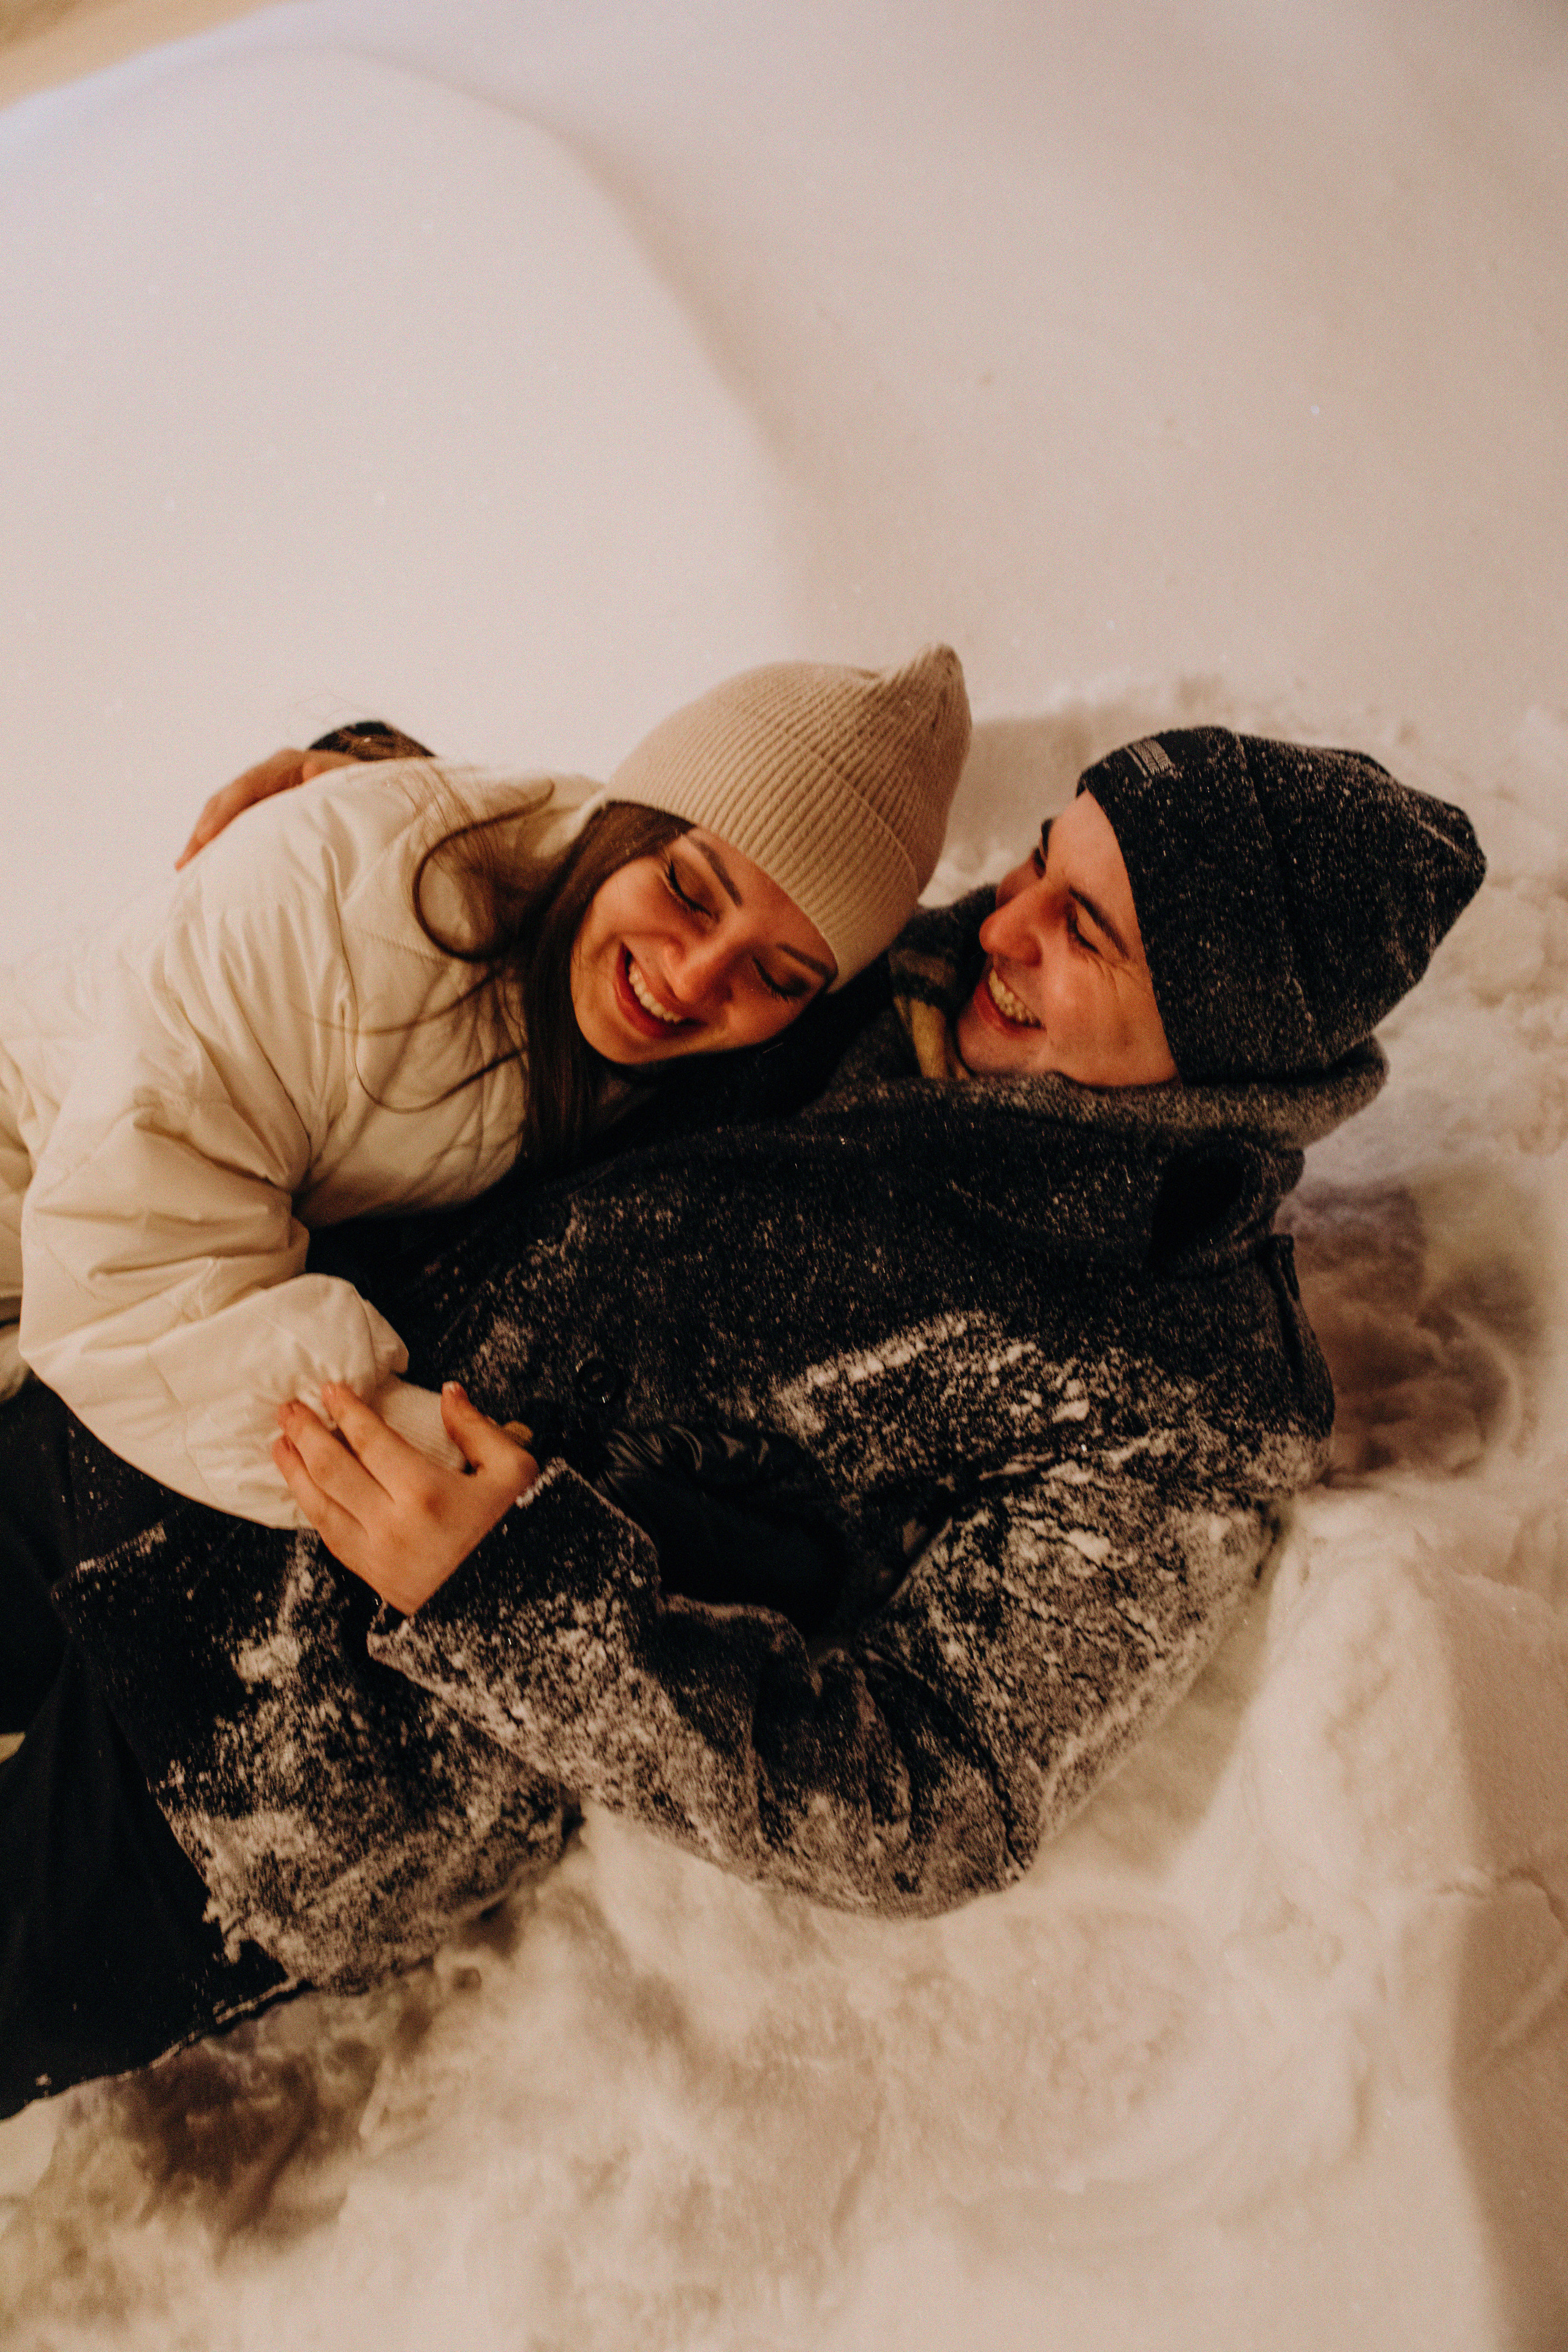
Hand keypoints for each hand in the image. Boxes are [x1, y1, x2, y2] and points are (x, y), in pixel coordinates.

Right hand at [175, 746, 352, 868]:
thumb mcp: (351, 781)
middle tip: (185, 863)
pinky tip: (204, 866)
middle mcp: (267, 773)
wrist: (361, 784)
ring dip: (204, 840)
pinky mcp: (259, 807)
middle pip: (226, 799)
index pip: (248, 784)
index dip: (226, 809)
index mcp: (287, 764)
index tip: (206, 835)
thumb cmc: (358, 787)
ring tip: (186, 870)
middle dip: (203, 830)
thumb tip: (313, 772)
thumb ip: (332, 781)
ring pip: (223, 812)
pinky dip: (218, 843)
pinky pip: (232, 823)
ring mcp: (260, 789)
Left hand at [272, 1380, 538, 1613]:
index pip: (370, 1440)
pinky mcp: (373, 1577)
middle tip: (289, 1408)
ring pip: (318, 1505)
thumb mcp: (513, 1474)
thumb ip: (479, 1429)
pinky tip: (304, 1490)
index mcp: (427, 1493)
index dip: (346, 1411)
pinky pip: (329, 1537)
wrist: (509, 1607)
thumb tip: (450, 1395)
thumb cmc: (513, 1537)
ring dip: (294, 1470)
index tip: (329, 1389)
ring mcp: (377, 1554)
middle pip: (332, 1468)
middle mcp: (393, 1524)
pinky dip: (310, 1508)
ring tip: (279, 1443)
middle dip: (305, 1433)